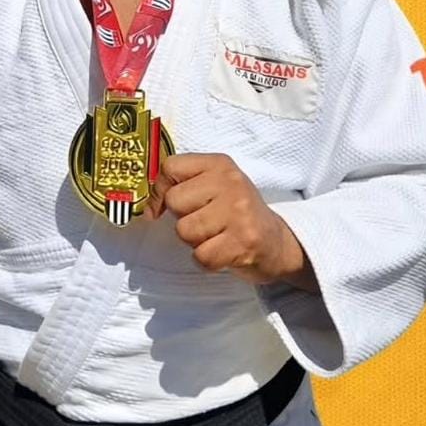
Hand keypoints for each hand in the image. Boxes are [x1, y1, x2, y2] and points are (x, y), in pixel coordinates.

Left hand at [144, 153, 315, 288]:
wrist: (277, 242)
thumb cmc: (236, 213)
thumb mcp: (214, 186)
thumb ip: (182, 185)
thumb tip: (148, 208)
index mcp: (219, 164)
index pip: (170, 167)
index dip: (159, 190)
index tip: (161, 207)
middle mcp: (230, 183)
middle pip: (175, 201)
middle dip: (183, 218)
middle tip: (206, 222)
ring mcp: (238, 212)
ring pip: (185, 230)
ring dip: (195, 241)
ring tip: (216, 236)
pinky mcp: (243, 242)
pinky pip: (201, 256)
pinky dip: (206, 261)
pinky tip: (222, 252)